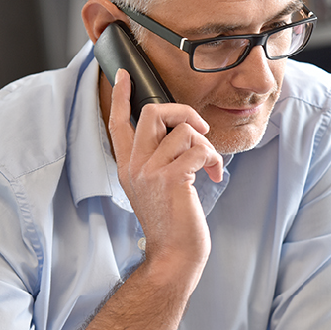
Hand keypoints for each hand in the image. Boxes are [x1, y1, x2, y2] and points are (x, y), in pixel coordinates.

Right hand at [108, 69, 222, 283]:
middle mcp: (134, 166)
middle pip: (154, 112)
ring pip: (185, 131)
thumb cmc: (173, 221)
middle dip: (185, 111)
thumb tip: (182, 131)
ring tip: (209, 165)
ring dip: (207, 145)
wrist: (174, 254)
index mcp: (128, 166)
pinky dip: (213, 158)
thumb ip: (159, 159)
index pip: (118, 123)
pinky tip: (213, 175)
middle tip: (201, 128)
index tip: (124, 75)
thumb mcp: (156, 186)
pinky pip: (199, 148)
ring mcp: (150, 171)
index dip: (122, 96)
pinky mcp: (171, 178)